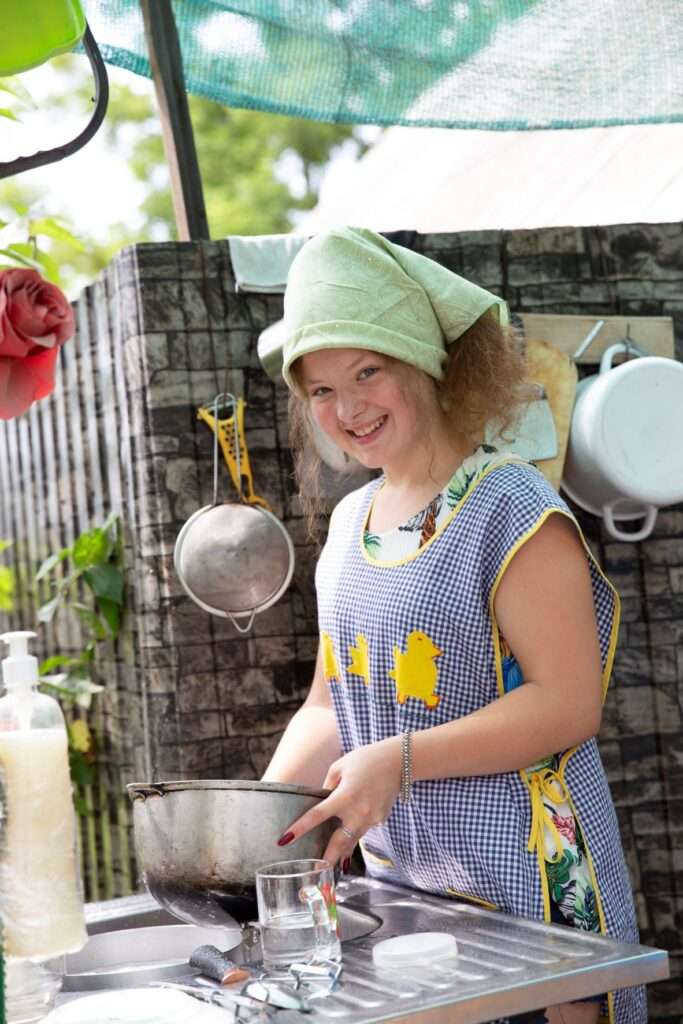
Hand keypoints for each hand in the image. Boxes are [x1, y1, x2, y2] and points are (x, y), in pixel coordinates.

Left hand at [277, 737, 401, 867]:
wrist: (399, 761)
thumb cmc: (366, 759)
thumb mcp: (340, 766)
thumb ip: (328, 785)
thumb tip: (321, 800)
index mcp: (345, 796)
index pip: (317, 816)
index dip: (300, 828)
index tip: (285, 840)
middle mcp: (358, 811)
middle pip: (338, 842)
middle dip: (327, 859)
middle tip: (316, 871)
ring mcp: (371, 818)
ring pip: (352, 840)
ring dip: (342, 852)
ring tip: (331, 865)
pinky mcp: (380, 819)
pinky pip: (363, 829)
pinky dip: (355, 833)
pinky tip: (351, 834)